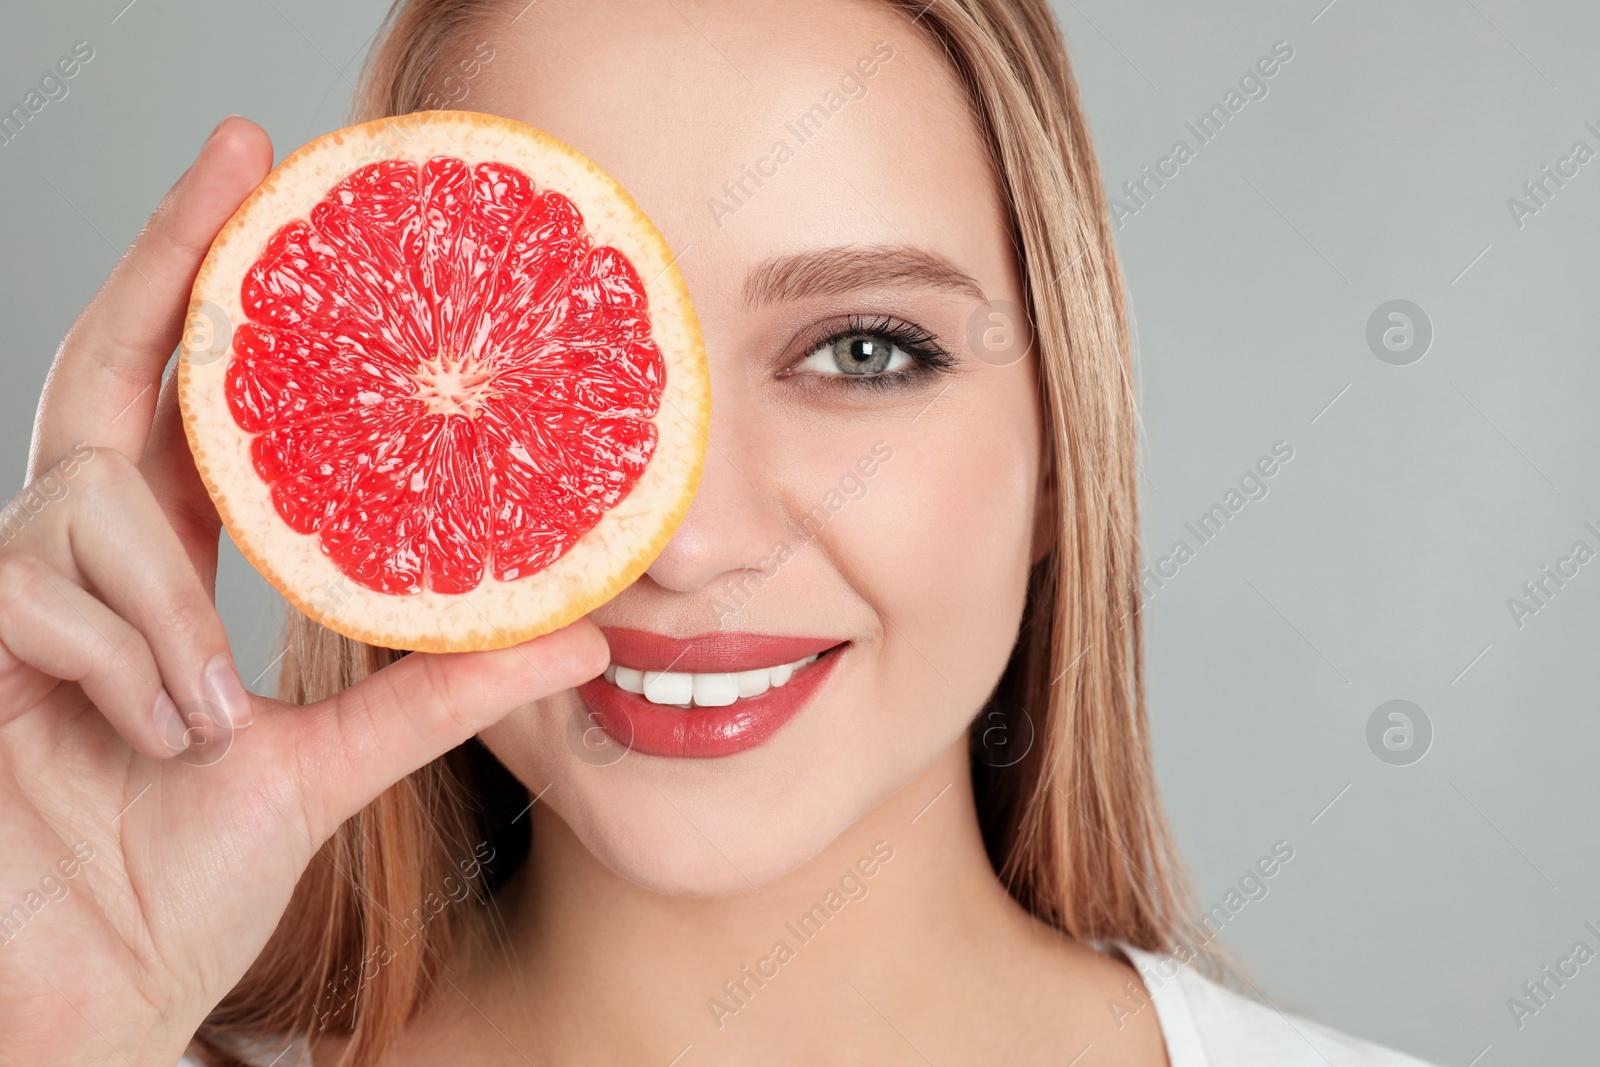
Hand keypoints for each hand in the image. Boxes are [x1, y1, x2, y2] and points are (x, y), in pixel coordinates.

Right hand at [0, 116, 607, 1066]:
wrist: (92, 993)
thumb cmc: (181, 880)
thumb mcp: (333, 769)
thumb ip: (443, 696)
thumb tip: (585, 633)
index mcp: (173, 569)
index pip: (186, 399)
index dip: (215, 291)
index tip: (267, 186)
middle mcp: (90, 556)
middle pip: (106, 365)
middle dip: (166, 252)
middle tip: (233, 150)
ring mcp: (19, 592)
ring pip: (84, 501)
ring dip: (165, 605)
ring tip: (209, 717)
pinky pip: (39, 589)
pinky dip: (122, 654)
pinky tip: (160, 730)